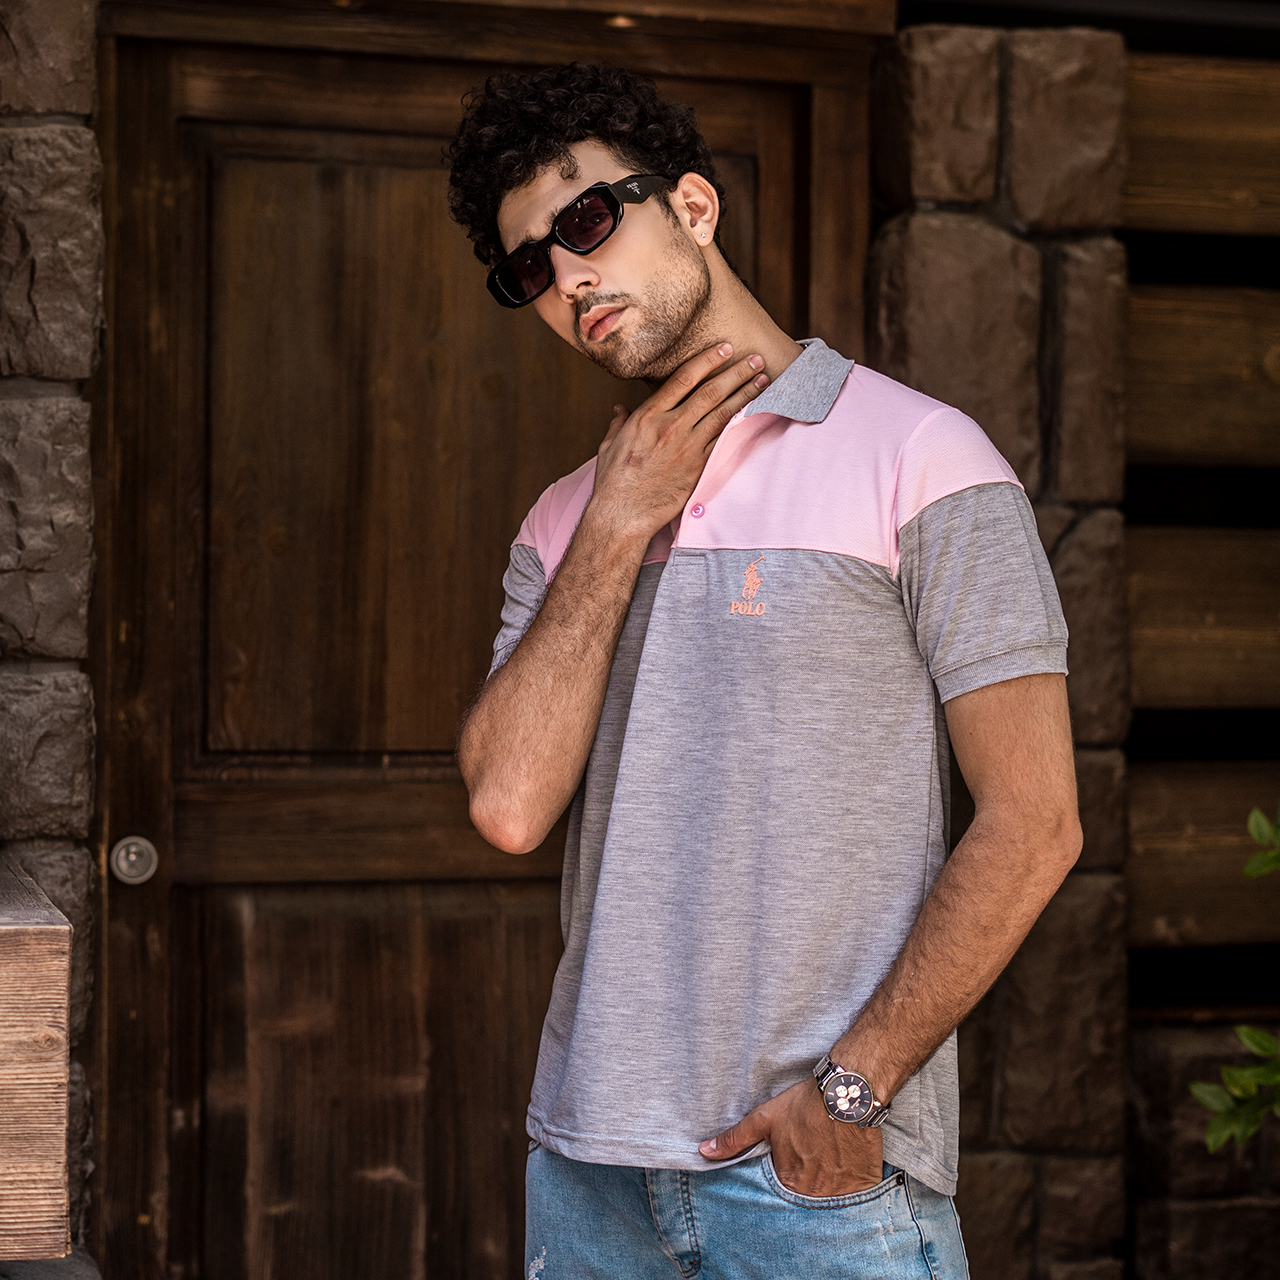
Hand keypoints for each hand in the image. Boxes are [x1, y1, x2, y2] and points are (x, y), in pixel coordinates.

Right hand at [586, 343, 768, 544]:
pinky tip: (753, 412)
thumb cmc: (613, 480)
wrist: (623, 514)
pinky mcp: (698, 467)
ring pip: (722, 413)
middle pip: (711, 391)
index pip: (684, 377)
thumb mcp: (609, 444)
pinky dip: (739, 424)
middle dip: (736, 372)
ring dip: (746, 394)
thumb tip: (620, 409)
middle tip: (756, 358)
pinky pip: (723, 440)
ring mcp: (687, 447)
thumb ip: (619, 422)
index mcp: (648, 415)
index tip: (724, 348)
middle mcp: (671, 426)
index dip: (708, 359)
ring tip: (763, 379)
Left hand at [698, 1077, 883, 1196]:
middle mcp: (813, 1193)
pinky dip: (849, 1187)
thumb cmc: (804, 1105)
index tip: (794, 1161)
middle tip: (813, 1162)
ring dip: (827, 1187)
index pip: (781, 1190)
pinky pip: (855, 1197)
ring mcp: (840, 1193)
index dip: (786, 1174)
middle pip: (805, 1196)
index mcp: (788, 1181)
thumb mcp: (765, 1118)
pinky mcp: (863, 1186)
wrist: (848, 1093)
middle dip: (806, 1184)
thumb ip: (735, 1138)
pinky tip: (846, 1168)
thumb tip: (704, 1151)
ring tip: (828, 1163)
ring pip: (829, 1198)